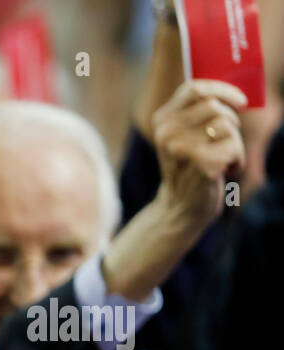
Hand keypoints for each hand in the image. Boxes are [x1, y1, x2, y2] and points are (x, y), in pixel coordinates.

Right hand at [103, 79, 246, 300]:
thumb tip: (230, 91)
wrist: (180, 208)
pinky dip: (237, 161)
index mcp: (161, 121)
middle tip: (223, 143)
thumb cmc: (190, 167)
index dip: (223, 90)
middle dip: (230, 123)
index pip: (195, 89)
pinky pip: (234, 147)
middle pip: (215, 107)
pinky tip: (223, 173)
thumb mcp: (185, 135)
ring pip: (227, 126)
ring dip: (234, 143)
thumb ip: (198, 111)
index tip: (240, 102)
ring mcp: (180, 149)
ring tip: (221, 159)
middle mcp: (166, 133)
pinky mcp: (200, 164)